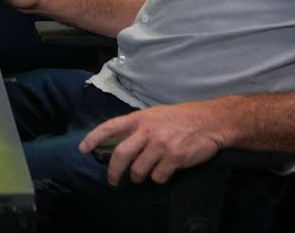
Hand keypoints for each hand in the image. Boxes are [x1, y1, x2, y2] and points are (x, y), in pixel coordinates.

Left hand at [78, 101, 230, 184]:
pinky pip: (158, 177)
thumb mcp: (156, 114)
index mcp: (140, 118)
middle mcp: (147, 131)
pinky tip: (164, 172)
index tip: (83, 149)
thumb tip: (122, 142)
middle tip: (113, 180)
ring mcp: (160, 145)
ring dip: (139, 177)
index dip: (94, 138)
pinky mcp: (173, 158)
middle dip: (114, 172)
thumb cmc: (182, 117)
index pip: (110, 127)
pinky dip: (158, 178)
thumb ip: (139, 127)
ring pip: (138, 170)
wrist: (211, 121)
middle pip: (121, 155)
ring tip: (144, 175)